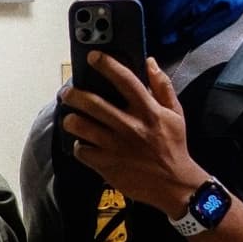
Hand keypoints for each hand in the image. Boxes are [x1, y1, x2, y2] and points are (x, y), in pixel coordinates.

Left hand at [60, 53, 205, 217]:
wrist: (174, 185)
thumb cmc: (173, 146)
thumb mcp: (175, 114)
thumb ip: (162, 86)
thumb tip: (149, 61)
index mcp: (148, 111)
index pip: (125, 80)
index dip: (107, 65)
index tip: (93, 56)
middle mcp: (130, 126)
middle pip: (93, 103)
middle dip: (74, 94)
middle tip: (66, 92)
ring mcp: (116, 147)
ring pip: (81, 126)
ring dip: (71, 120)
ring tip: (70, 118)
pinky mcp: (107, 165)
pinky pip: (82, 150)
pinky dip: (79, 145)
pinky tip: (83, 143)